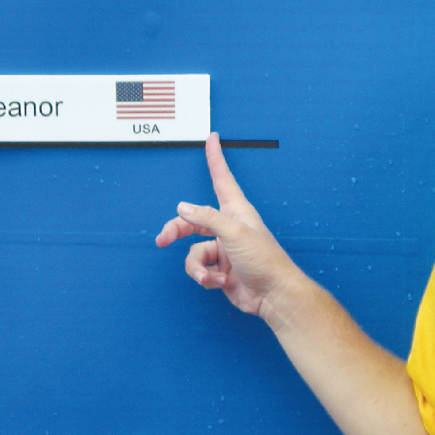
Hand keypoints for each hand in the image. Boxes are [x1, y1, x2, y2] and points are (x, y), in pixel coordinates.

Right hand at [155, 132, 297, 315]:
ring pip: (194, 251)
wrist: (273, 296)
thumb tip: (183, 207)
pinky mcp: (221, 269)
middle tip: (162, 240)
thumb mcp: (234, 234)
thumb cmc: (264, 260)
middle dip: (177, 231)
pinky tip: (221, 283)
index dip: (215, 158)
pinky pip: (200, 269)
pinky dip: (206, 278)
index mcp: (236, 211)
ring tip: (209, 276)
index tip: (212, 138)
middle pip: (193, 221)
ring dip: (198, 266)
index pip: (222, 178)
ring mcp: (224, 249)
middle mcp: (228, 227)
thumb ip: (207, 218)